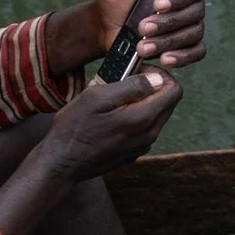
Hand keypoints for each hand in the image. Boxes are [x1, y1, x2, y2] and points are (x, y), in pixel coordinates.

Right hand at [35, 71, 182, 181]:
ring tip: (113, 98)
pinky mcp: (133, 152)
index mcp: (144, 119)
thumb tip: (157, 79)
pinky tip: (110, 116)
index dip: (160, 75)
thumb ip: (132, 86)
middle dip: (152, 87)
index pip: (174, 90)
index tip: (139, 71)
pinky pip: (144, 129)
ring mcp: (142, 146)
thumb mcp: (98, 97)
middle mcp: (149, 135)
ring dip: (141, 102)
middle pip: (168, 102)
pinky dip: (134, 117)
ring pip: (155, 115)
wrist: (60, 164)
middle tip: (124, 82)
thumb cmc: (74, 127)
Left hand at [93, 0, 208, 70]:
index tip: (157, 4)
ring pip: (194, 35)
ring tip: (143, 46)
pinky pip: (196, 53)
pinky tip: (165, 59)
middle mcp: (189, 5)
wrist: (102, 27)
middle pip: (195, 15)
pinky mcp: (182, 47)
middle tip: (141, 28)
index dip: (179, 0)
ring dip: (168, 42)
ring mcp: (187, 27)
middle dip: (167, 24)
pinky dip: (183, 57)